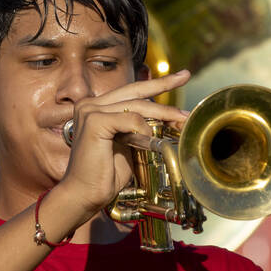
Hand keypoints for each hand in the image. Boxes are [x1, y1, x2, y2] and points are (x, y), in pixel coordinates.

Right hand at [55, 70, 191, 218]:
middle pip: (135, 92)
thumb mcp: (127, 144)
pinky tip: (149, 139)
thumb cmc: (106, 174)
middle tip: (186, 79)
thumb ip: (137, 127)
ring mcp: (90, 111)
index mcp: (95, 107)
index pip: (130, 91)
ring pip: (136, 105)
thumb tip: (164, 117)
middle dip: (163, 85)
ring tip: (181, 119)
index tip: (180, 76)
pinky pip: (130, 119)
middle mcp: (90, 104)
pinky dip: (143, 129)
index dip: (156, 84)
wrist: (85, 194)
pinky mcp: (94, 122)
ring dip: (163, 112)